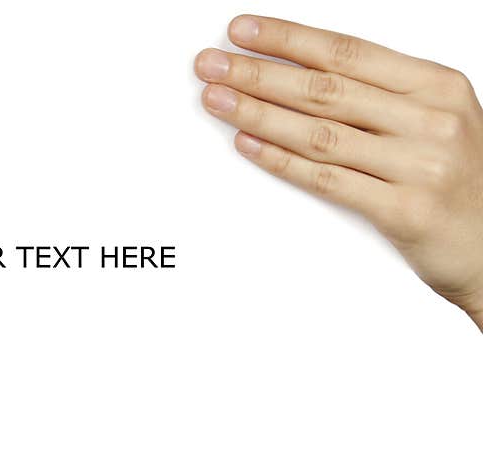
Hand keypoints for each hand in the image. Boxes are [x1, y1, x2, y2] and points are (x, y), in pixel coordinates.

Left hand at [194, 16, 482, 327]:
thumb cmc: (460, 181)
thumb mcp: (436, 121)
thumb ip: (380, 99)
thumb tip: (299, 77)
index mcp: (437, 86)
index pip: (346, 52)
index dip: (288, 40)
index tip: (242, 32)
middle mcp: (429, 119)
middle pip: (324, 89)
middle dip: (258, 73)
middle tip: (211, 64)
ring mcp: (419, 165)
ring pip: (320, 132)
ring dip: (258, 113)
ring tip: (217, 99)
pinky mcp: (404, 210)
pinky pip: (328, 180)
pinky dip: (281, 161)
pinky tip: (248, 145)